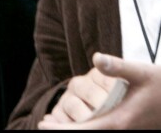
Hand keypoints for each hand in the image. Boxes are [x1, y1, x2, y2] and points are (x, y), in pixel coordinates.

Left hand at [38, 52, 160, 129]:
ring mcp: (124, 131)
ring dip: (72, 130)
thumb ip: (117, 67)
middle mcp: (120, 130)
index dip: (63, 129)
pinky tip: (73, 122)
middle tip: (43, 123)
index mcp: (120, 120)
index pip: (85, 130)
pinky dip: (84, 128)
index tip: (43, 124)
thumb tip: (97, 59)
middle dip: (63, 131)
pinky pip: (100, 130)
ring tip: (50, 123)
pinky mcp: (126, 128)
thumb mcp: (141, 72)